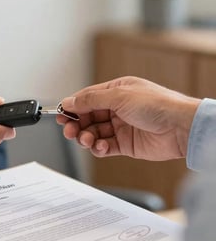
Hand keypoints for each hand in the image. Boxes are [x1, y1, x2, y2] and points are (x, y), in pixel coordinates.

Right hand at [58, 76, 200, 160]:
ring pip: (93, 133)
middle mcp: (117, 109)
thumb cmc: (158, 105)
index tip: (60, 114)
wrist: (180, 128)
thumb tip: (69, 101)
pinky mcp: (125, 145)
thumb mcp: (120, 96)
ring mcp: (121, 127)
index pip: (87, 98)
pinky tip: (102, 147)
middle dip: (76, 124)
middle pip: (87, 117)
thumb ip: (91, 100)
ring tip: (87, 140)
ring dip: (86, 137)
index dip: (72, 107)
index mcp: (116, 92)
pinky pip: (104, 147)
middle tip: (69, 130)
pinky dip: (99, 148)